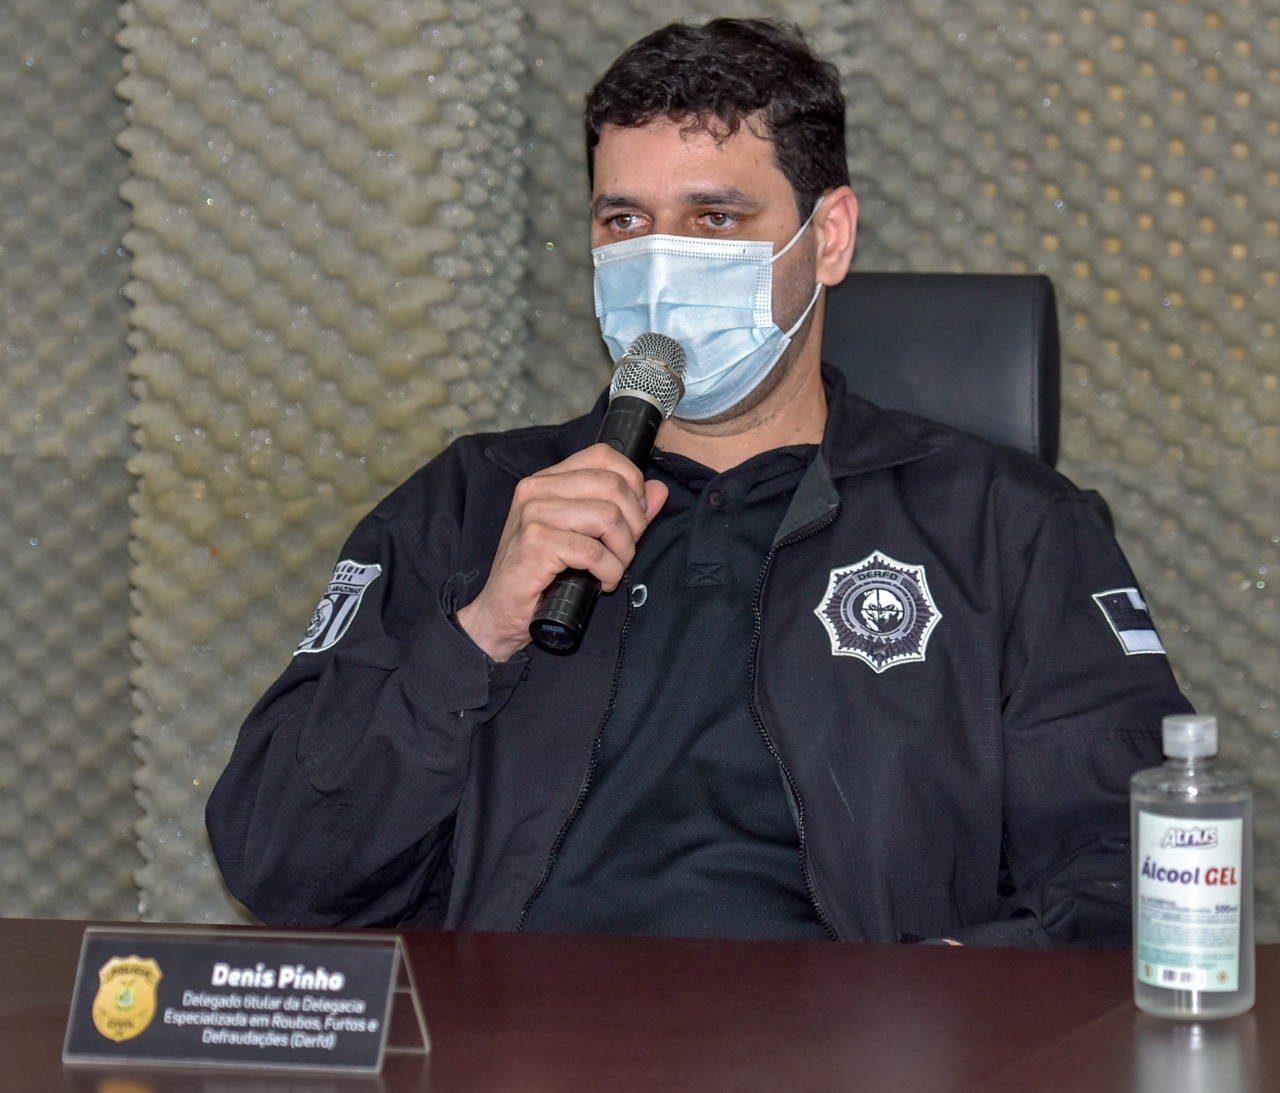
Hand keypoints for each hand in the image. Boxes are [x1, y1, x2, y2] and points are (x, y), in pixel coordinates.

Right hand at [456, 443, 668, 661]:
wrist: (500, 611)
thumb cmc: (541, 574)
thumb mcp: (584, 536)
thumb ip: (622, 510)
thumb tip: (658, 490)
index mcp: (547, 480)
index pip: (602, 456)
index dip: (632, 482)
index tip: (634, 516)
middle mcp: (537, 489)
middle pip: (612, 485)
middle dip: (634, 523)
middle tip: (624, 551)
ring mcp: (534, 514)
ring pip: (608, 517)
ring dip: (623, 551)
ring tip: (614, 568)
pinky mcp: (537, 543)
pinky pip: (595, 552)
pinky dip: (610, 571)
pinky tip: (603, 582)